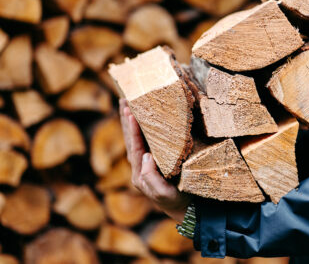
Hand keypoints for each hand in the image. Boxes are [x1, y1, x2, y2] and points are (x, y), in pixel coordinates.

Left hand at [119, 99, 190, 222]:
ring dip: (129, 123)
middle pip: (129, 141)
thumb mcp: (164, 192)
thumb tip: (146, 157)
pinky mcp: (150, 164)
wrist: (182, 209)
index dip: (133, 131)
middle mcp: (138, 170)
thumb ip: (152, 177)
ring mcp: (143, 167)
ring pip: (133, 140)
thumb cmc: (176, 200)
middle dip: (126, 121)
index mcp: (140, 175)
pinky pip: (140, 143)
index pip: (135, 148)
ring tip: (126, 105)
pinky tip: (138, 120)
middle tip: (124, 101)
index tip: (131, 114)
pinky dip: (137, 130)